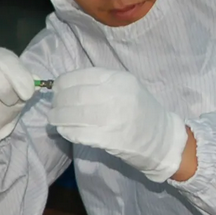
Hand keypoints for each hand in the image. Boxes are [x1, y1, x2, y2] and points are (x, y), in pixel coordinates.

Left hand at [49, 68, 187, 181]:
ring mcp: (113, 118)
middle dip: (59, 101)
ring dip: (59, 117)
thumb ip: (102, 84)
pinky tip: (64, 130)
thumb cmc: (142, 111)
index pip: (83, 76)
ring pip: (75, 114)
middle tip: (53, 106)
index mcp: (120, 79)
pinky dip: (68, 131)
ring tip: (53, 118)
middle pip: (76, 95)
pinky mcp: (110, 138)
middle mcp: (116, 95)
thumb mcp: (127, 88)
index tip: (56, 88)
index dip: (64, 82)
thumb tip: (68, 86)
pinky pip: (81, 133)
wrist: (162, 138)